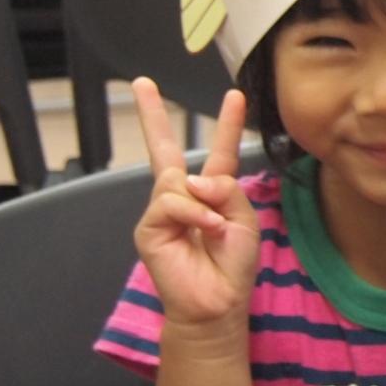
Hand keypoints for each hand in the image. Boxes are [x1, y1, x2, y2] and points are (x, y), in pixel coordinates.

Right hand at [130, 79, 258, 330]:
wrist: (217, 302)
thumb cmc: (233, 264)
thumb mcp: (244, 219)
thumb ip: (226, 189)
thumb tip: (191, 179)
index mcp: (212, 193)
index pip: (219, 152)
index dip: (228, 124)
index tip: (235, 95)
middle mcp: (183, 196)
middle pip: (164, 149)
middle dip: (151, 115)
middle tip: (141, 84)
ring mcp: (162, 211)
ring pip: (179, 181)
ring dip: (205, 204)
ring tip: (216, 229)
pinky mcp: (149, 228)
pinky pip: (172, 203)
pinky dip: (195, 215)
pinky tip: (207, 231)